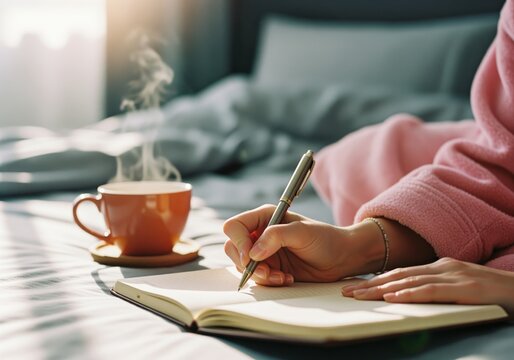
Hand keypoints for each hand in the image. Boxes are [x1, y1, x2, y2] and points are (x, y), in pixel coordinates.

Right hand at [223, 205, 384, 285]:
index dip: (238, 242)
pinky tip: (287, 278)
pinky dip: (269, 281)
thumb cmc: (325, 238)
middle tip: (266, 272)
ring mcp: (264, 252)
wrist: (342, 257)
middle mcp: (260, 233)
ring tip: (281, 276)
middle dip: (246, 264)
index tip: (250, 256)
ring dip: (260, 275)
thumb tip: (252, 253)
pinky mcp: (270, 267)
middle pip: (233, 248)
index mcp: (264, 217)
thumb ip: (276, 236)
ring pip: (242, 266)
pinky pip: (257, 278)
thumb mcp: (302, 232)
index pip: (235, 227)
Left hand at [342, 257, 513, 316]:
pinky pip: (432, 290)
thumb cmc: (490, 294)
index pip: (399, 273)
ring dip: (380, 289)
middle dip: (369, 284)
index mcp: (438, 266)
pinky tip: (393, 297)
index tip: (354, 287)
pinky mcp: (465, 287)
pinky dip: (410, 293)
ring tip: (359, 295)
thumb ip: (434, 290)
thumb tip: (406, 297)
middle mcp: (442, 266)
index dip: (374, 280)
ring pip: (409, 281)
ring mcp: (453, 275)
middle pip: (398, 275)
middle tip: (345, 291)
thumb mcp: (457, 288)